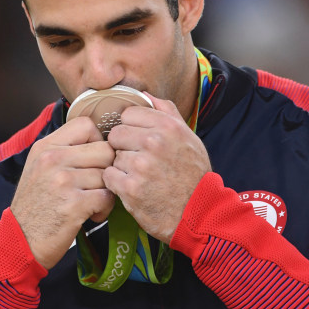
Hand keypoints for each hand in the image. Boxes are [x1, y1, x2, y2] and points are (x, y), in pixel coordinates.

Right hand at [11, 116, 115, 268]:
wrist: (20, 240)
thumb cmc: (35, 205)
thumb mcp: (38, 167)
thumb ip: (63, 150)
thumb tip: (97, 138)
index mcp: (45, 146)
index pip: (86, 125)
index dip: (98, 140)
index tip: (93, 158)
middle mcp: (53, 159)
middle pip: (105, 150)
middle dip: (107, 169)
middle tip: (96, 184)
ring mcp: (63, 181)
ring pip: (108, 175)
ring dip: (106, 192)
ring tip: (92, 202)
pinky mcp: (74, 204)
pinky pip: (107, 197)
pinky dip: (104, 208)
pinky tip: (91, 214)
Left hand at [103, 93, 211, 242]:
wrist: (199, 213)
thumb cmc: (193, 175)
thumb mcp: (189, 137)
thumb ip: (167, 112)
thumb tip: (145, 95)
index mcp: (167, 127)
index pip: (128, 114)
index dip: (131, 128)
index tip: (138, 140)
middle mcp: (154, 142)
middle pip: (116, 134)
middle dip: (124, 147)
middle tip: (138, 160)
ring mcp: (141, 166)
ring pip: (113, 156)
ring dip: (122, 167)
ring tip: (141, 176)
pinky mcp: (130, 188)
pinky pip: (109, 176)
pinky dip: (117, 183)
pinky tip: (133, 187)